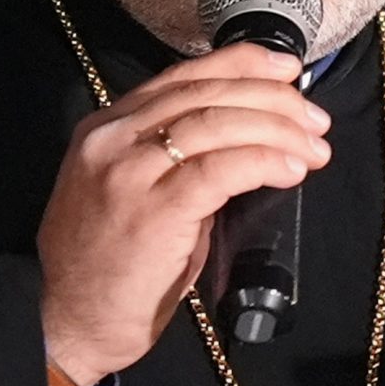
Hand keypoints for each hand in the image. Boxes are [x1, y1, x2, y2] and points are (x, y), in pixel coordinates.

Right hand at [37, 43, 331, 385]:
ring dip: (278, 131)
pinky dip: (263, 161)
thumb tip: (249, 139)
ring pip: (216, 125)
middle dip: (272, 100)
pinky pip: (220, 170)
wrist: (69, 321)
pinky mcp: (151, 210)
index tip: (287, 69)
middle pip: (206, 94)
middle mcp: (112, 138)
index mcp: (106, 126)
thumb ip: (177, 159)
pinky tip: (291, 169)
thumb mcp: (137, 192)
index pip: (183, 76)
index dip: (242, 64)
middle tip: (315, 119)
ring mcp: (126, 171)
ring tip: (314, 148)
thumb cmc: (110, 266)